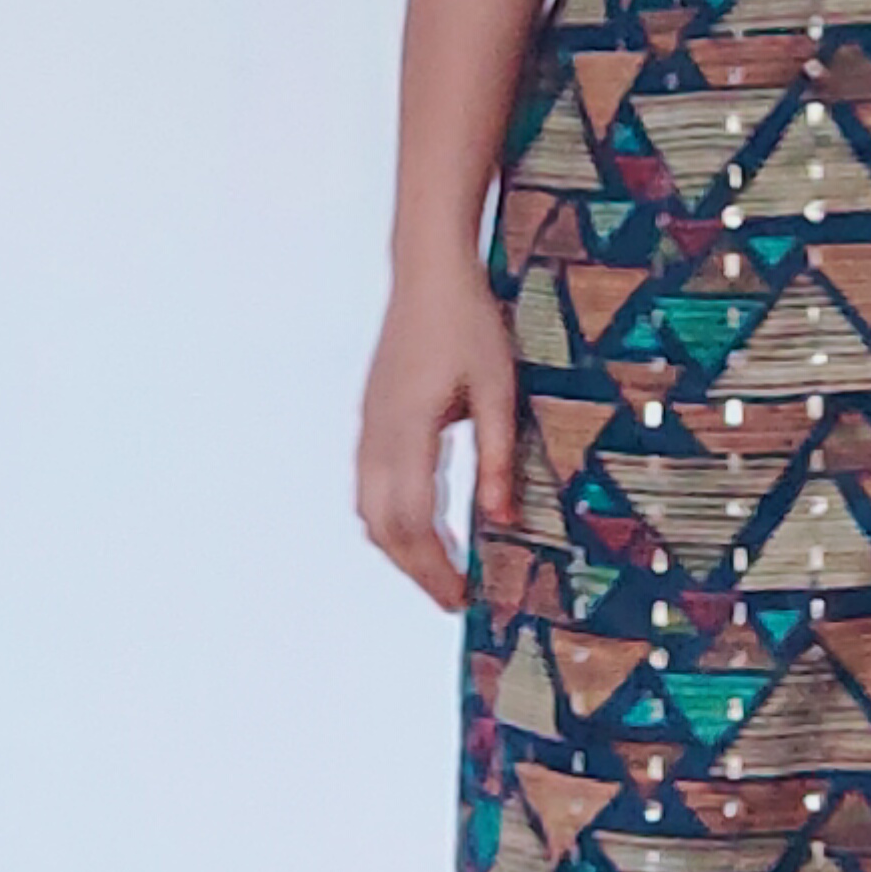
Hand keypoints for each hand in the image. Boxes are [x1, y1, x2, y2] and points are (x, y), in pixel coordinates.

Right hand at [354, 245, 518, 611]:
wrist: (428, 275)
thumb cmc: (468, 325)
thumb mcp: (497, 391)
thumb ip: (498, 457)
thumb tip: (502, 520)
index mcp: (409, 430)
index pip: (414, 520)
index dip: (435, 566)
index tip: (462, 597)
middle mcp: (378, 435)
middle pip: (383, 525)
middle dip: (416, 568)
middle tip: (453, 596)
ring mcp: (369, 427)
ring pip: (369, 509)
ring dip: (399, 547)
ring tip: (440, 567)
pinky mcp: (371, 419)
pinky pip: (369, 485)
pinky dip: (390, 518)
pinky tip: (423, 524)